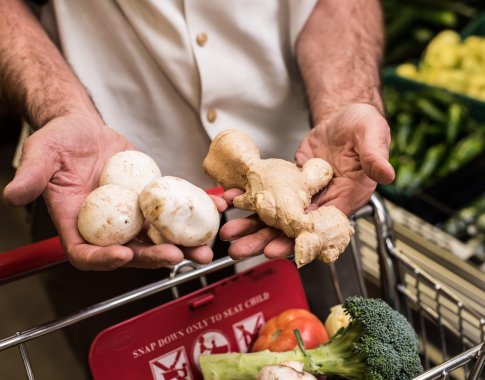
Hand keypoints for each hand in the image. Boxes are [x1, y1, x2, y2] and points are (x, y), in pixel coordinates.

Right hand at [3, 114, 226, 269]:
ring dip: (183, 244)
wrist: (84, 130)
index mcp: (77, 224)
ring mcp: (131, 215)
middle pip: (130, 251)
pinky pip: (172, 209)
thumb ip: (31, 176)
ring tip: (206, 248)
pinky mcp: (150, 200)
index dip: (103, 259)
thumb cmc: (59, 142)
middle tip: (179, 257)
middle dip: (155, 257)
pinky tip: (216, 207)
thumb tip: (12, 194)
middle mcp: (107, 226)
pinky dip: (194, 210)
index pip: (86, 253)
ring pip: (158, 236)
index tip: (122, 255)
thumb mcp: (41, 154)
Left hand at [219, 103, 393, 259]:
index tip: (275, 250)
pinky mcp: (289, 183)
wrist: (344, 119)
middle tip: (240, 249)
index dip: (297, 241)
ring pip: (276, 216)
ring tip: (229, 233)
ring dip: (253, 225)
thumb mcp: (372, 135)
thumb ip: (375, 156)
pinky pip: (269, 195)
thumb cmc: (363, 127)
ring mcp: (304, 195)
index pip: (320, 228)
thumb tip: (386, 173)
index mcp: (345, 199)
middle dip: (265, 240)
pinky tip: (231, 201)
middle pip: (291, 229)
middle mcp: (323, 202)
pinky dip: (250, 199)